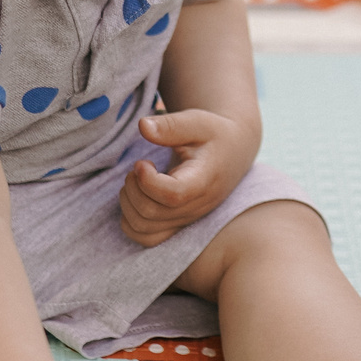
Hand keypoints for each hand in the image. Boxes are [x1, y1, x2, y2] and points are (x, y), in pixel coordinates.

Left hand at [120, 108, 256, 245]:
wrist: (232, 152)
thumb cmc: (212, 135)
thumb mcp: (197, 122)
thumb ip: (170, 125)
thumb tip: (143, 126)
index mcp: (203, 181)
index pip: (173, 195)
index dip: (147, 181)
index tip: (143, 162)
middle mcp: (196, 207)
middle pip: (151, 214)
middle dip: (132, 188)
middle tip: (138, 167)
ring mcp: (186, 220)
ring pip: (144, 229)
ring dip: (128, 204)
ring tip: (136, 181)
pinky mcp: (177, 225)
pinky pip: (146, 238)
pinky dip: (130, 222)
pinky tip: (136, 197)